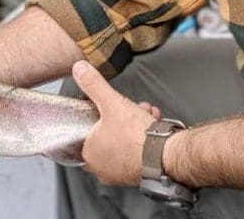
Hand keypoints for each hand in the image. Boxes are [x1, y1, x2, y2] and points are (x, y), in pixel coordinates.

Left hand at [72, 60, 157, 186]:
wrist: (163, 155)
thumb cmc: (135, 137)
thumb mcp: (111, 102)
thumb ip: (94, 85)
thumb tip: (80, 69)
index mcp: (89, 153)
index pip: (87, 131)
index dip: (101, 115)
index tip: (110, 107)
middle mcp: (102, 168)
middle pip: (109, 134)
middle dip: (122, 116)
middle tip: (130, 108)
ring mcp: (120, 173)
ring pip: (125, 142)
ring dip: (136, 124)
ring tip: (145, 113)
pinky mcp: (137, 174)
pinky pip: (138, 151)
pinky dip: (144, 138)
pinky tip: (153, 125)